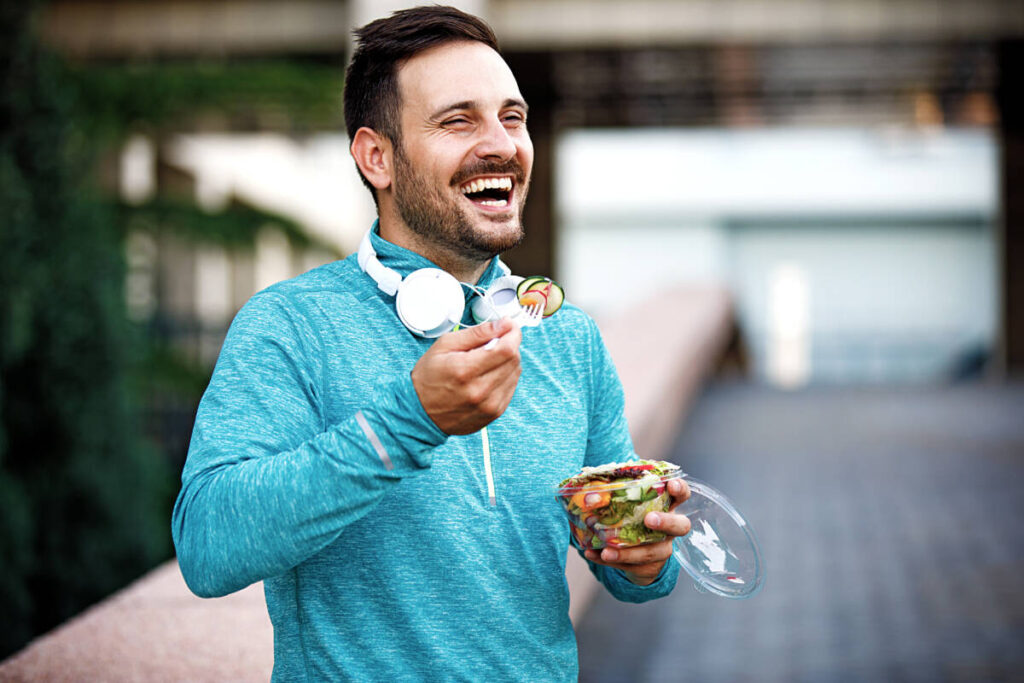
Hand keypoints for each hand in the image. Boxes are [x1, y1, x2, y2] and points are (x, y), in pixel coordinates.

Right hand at [411, 318, 521, 434]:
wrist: (421, 414)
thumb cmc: (429, 378)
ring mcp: (489, 405)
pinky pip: (511, 387)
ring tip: (486, 361)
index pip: (507, 348)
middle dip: (509, 344)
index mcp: (465, 370)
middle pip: (514, 359)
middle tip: (493, 342)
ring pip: (515, 373)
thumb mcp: (444, 345)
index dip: (513, 333)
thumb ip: (477, 333)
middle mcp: (480, 390)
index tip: (508, 326)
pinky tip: (488, 375)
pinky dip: (505, 376)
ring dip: (507, 361)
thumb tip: (504, 324)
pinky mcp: (494, 413)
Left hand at [583, 478, 691, 584]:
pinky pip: (630, 566)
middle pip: (680, 526)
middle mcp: (669, 530)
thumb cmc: (629, 520)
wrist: (633, 556)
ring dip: (627, 552)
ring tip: (606, 551)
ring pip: (650, 552)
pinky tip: (593, 554)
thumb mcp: (624, 506)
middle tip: (649, 520)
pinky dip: (608, 561)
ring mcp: (661, 550)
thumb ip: (611, 497)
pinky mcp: (649, 568)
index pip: (681, 495)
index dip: (679, 489)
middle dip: (666, 522)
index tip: (671, 485)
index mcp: (666, 507)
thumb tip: (587, 494)